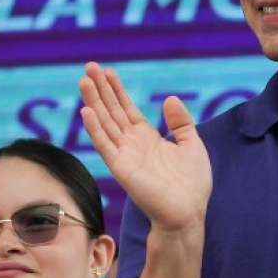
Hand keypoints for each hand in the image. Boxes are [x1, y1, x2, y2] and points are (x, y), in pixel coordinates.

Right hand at [79, 62, 211, 233]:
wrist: (189, 212)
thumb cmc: (193, 183)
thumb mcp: (192, 144)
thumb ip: (180, 122)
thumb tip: (169, 98)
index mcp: (148, 138)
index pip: (127, 108)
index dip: (117, 90)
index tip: (108, 71)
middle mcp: (132, 144)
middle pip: (112, 110)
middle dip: (101, 89)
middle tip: (89, 66)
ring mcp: (125, 155)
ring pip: (105, 123)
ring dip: (94, 102)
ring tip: (84, 80)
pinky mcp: (122, 168)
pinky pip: (105, 145)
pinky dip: (95, 129)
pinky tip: (87, 111)